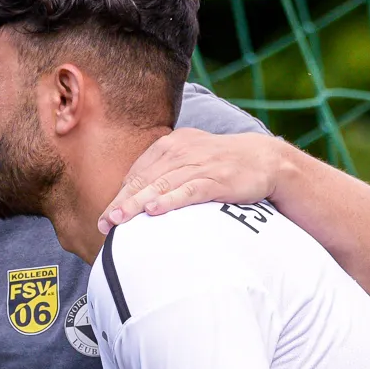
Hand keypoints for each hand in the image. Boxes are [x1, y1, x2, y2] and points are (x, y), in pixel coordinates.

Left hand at [101, 131, 289, 234]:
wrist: (265, 158)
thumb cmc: (223, 164)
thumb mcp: (191, 159)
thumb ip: (166, 172)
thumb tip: (141, 198)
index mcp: (169, 145)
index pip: (138, 172)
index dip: (120, 195)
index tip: (106, 216)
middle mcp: (180, 151)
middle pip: (144, 179)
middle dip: (122, 202)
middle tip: (104, 223)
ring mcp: (198, 164)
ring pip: (160, 185)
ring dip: (137, 203)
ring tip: (119, 219)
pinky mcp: (216, 178)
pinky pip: (188, 190)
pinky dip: (170, 200)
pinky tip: (154, 210)